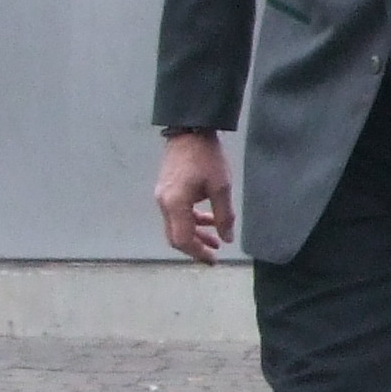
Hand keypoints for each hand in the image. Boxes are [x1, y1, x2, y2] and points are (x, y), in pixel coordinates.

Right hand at [154, 131, 233, 262]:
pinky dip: (192, 221)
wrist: (190, 132)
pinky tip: (208, 220)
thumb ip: (224, 215)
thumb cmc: (207, 158)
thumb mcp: (221, 187)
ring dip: (195, 235)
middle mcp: (164, 203)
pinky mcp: (167, 191)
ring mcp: (163, 197)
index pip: (182, 239)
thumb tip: (227, 239)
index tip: (213, 260)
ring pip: (176, 225)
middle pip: (176, 236)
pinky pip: (177, 214)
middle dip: (195, 248)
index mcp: (175, 204)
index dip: (197, 253)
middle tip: (214, 255)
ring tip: (216, 241)